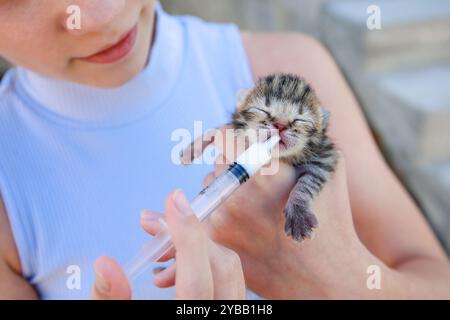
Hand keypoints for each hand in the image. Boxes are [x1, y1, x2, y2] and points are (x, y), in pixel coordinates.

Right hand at [92, 190, 245, 299]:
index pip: (197, 278)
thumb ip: (110, 300)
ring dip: (194, 250)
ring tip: (158, 257)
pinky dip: (203, 264)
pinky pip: (226, 279)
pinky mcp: (230, 309)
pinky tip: (173, 274)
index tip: (173, 200)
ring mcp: (230, 316)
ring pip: (227, 269)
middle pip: (220, 265)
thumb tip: (107, 264)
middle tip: (151, 226)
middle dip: (187, 237)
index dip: (187, 235)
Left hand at [204, 130, 369, 298]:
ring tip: (254, 206)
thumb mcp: (326, 168)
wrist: (325, 277)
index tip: (240, 141)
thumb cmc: (331, 220)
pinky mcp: (214, 242)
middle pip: (217, 163)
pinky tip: (237, 221)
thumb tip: (283, 116)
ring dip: (225, 189)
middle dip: (233, 164)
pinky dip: (215, 211)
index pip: (223, 137)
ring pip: (209, 188)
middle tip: (255, 180)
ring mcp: (220, 221)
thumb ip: (304, 135)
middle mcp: (234, 195)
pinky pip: (203, 213)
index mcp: (261, 171)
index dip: (233, 136)